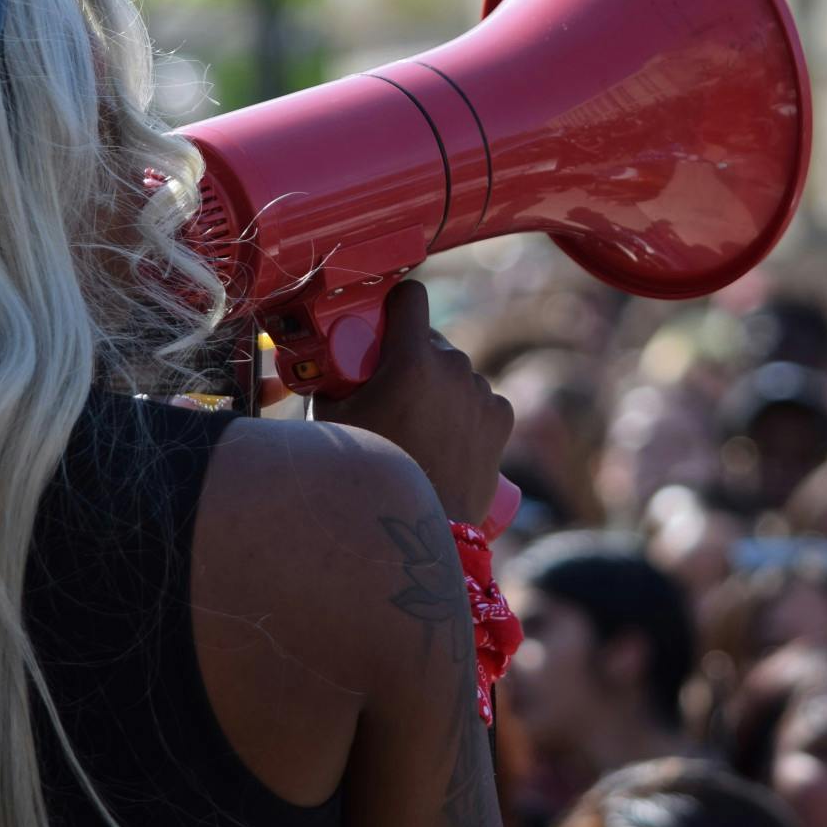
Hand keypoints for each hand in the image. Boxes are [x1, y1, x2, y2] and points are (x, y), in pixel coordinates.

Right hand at [313, 281, 513, 523]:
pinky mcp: (502, 418)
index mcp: (413, 359)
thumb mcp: (331, 420)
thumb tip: (324, 362)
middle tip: (391, 389)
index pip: (411, 296)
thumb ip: (331, 380)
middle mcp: (454, 368)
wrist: (417, 531)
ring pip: (457, 371)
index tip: (384, 324)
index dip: (396, 306)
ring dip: (441, 385)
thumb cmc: (368, 473)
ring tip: (419, 422)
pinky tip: (447, 435)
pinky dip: (466, 409)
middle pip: (433, 340)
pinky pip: (481, 398)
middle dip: (413, 356)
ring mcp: (482, 393)